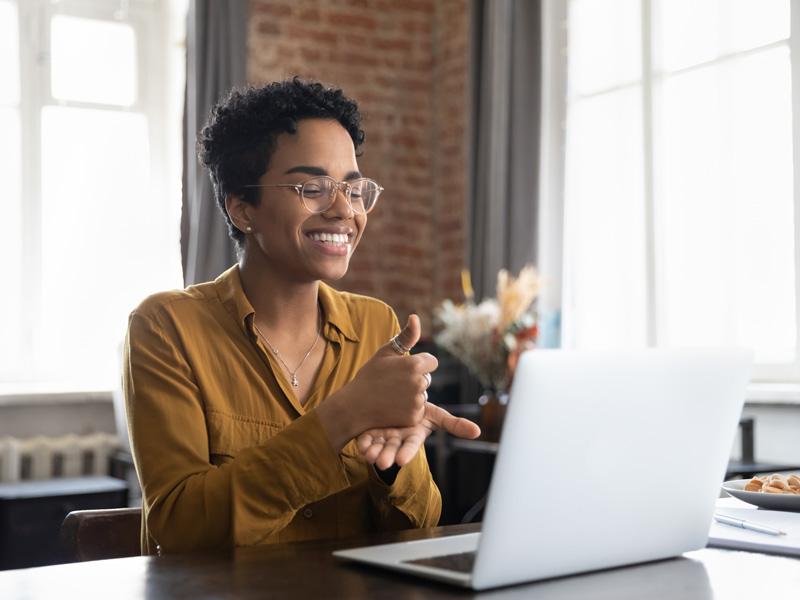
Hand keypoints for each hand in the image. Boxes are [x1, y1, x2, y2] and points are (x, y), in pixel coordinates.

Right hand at [317, 314, 436, 450]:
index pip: (432, 362)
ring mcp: (417, 401)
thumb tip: (416, 317)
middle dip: (415, 379)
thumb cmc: (370, 375)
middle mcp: (419, 383)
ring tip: (392, 395)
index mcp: (414, 364)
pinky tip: (393, 407)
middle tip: (393, 383)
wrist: (355, 406)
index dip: (419, 364)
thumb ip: (406, 336)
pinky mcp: (414, 417)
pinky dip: (409, 409)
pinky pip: (419, 409)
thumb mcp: (386, 352)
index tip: (404, 368)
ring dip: (413, 395)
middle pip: (428, 378)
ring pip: (423, 394)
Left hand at [357, 403, 480, 469]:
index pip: (412, 446)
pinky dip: (364, 443)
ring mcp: (383, 437)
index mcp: (413, 435)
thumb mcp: (436, 415)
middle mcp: (398, 438)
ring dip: (374, 453)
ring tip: (370, 456)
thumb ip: (454, 424)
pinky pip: (366, 439)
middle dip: (388, 456)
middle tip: (382, 462)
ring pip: (378, 447)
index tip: (401, 461)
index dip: (407, 452)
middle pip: (393, 449)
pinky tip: (361, 445)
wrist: (397, 400)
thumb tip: (478, 432)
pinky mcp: (370, 433)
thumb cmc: (419, 410)